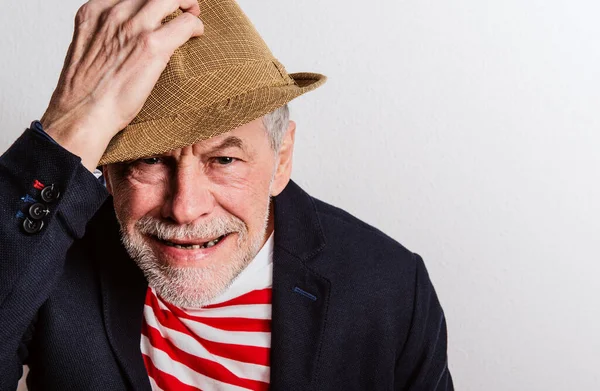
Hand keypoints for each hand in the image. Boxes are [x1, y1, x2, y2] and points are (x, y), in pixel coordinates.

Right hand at [40, 0, 203, 171]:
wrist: (83, 113)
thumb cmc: (85, 92)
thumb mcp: (87, 51)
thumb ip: (104, 38)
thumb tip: (123, 43)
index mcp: (94, 13)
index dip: (147, 1)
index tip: (157, 10)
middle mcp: (114, 14)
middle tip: (183, 7)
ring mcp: (134, 27)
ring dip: (187, 4)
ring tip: (193, 15)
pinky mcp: (153, 45)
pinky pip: (185, 23)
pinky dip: (195, 25)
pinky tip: (197, 33)